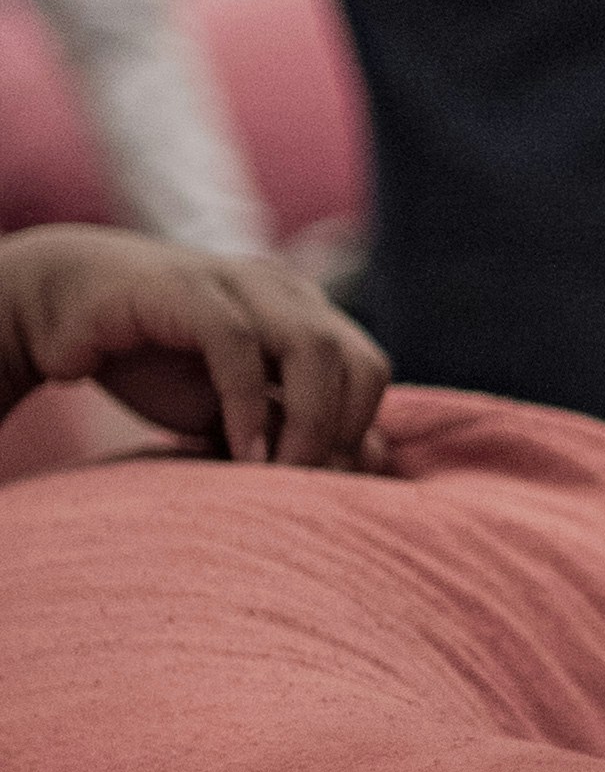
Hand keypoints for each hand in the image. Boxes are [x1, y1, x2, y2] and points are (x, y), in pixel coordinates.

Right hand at [0, 226, 390, 468]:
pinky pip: (238, 342)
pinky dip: (248, 403)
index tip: (323, 487)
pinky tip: (240, 453)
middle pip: (357, 361)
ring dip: (309, 421)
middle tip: (307, 487)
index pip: (369, 372)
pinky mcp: (190, 288)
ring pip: (313, 346)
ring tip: (279, 476)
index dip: (359, 432)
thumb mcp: (232, 407)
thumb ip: (290, 427)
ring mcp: (241, 284)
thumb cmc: (157, 362)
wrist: (68, 312)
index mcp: (306, 316)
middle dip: (344, 432)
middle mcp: (285, 294)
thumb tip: (369, 465)